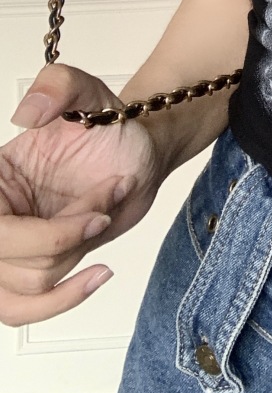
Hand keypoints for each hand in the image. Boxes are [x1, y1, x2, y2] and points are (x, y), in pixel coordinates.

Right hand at [0, 62, 163, 325]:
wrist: (139, 152)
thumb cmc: (111, 125)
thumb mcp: (90, 92)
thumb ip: (60, 85)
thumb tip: (27, 112)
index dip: (38, 234)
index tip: (91, 214)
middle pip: (8, 261)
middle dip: (68, 237)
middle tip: (106, 206)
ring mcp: (14, 246)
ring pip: (25, 286)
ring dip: (78, 253)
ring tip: (105, 214)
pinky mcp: (36, 268)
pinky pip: (27, 308)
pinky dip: (64, 301)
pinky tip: (99, 274)